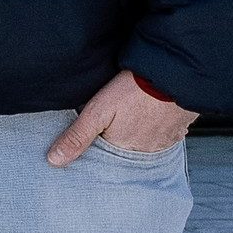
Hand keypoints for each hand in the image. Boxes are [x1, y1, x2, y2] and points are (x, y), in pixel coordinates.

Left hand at [48, 70, 195, 166]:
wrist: (173, 72)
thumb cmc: (134, 89)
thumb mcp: (97, 111)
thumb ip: (77, 136)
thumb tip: (54, 160)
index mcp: (123, 149)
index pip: (104, 156)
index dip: (97, 143)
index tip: (96, 132)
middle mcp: (145, 151)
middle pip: (125, 150)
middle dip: (118, 139)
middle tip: (118, 119)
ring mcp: (164, 142)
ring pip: (145, 142)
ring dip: (138, 133)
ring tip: (133, 115)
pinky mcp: (178, 130)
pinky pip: (163, 135)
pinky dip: (156, 128)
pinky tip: (150, 114)